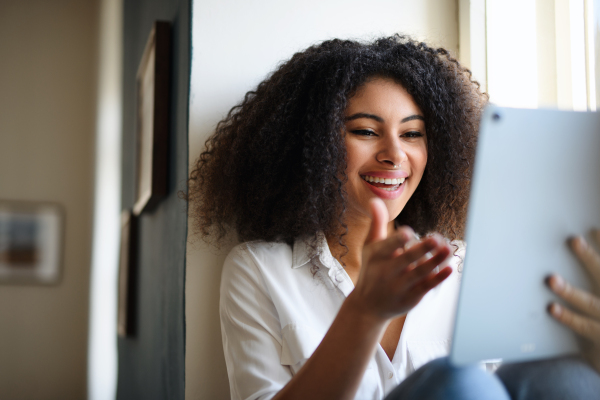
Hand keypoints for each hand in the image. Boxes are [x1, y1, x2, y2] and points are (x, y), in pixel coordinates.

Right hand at [349, 198, 452, 321]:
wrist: (368, 306)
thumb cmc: (371, 270)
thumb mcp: (370, 247)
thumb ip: (377, 223)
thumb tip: (375, 199)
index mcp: (377, 257)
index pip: (387, 247)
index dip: (397, 241)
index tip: (408, 233)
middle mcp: (387, 272)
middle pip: (406, 260)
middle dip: (421, 250)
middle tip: (436, 238)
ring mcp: (399, 286)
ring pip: (420, 273)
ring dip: (434, 261)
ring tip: (448, 248)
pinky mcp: (411, 297)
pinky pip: (426, 287)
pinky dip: (437, 279)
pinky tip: (449, 269)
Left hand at [547, 232, 599, 372]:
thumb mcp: (598, 294)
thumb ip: (593, 275)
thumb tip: (583, 243)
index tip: (594, 228)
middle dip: (590, 259)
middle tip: (574, 241)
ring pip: (590, 303)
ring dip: (570, 291)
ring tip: (552, 279)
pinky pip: (585, 326)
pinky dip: (568, 317)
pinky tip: (552, 308)